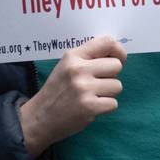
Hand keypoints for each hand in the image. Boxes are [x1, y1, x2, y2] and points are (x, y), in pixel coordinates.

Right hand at [18, 37, 126, 157]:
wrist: (40, 117)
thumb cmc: (57, 90)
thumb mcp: (67, 66)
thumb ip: (88, 58)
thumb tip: (118, 55)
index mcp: (73, 56)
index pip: (107, 42)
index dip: (118, 51)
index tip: (117, 59)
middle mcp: (79, 69)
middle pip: (116, 65)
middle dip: (111, 76)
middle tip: (97, 83)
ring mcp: (84, 88)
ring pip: (117, 86)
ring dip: (108, 93)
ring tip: (92, 96)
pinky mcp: (90, 107)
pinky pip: (113, 103)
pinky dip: (105, 107)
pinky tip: (91, 107)